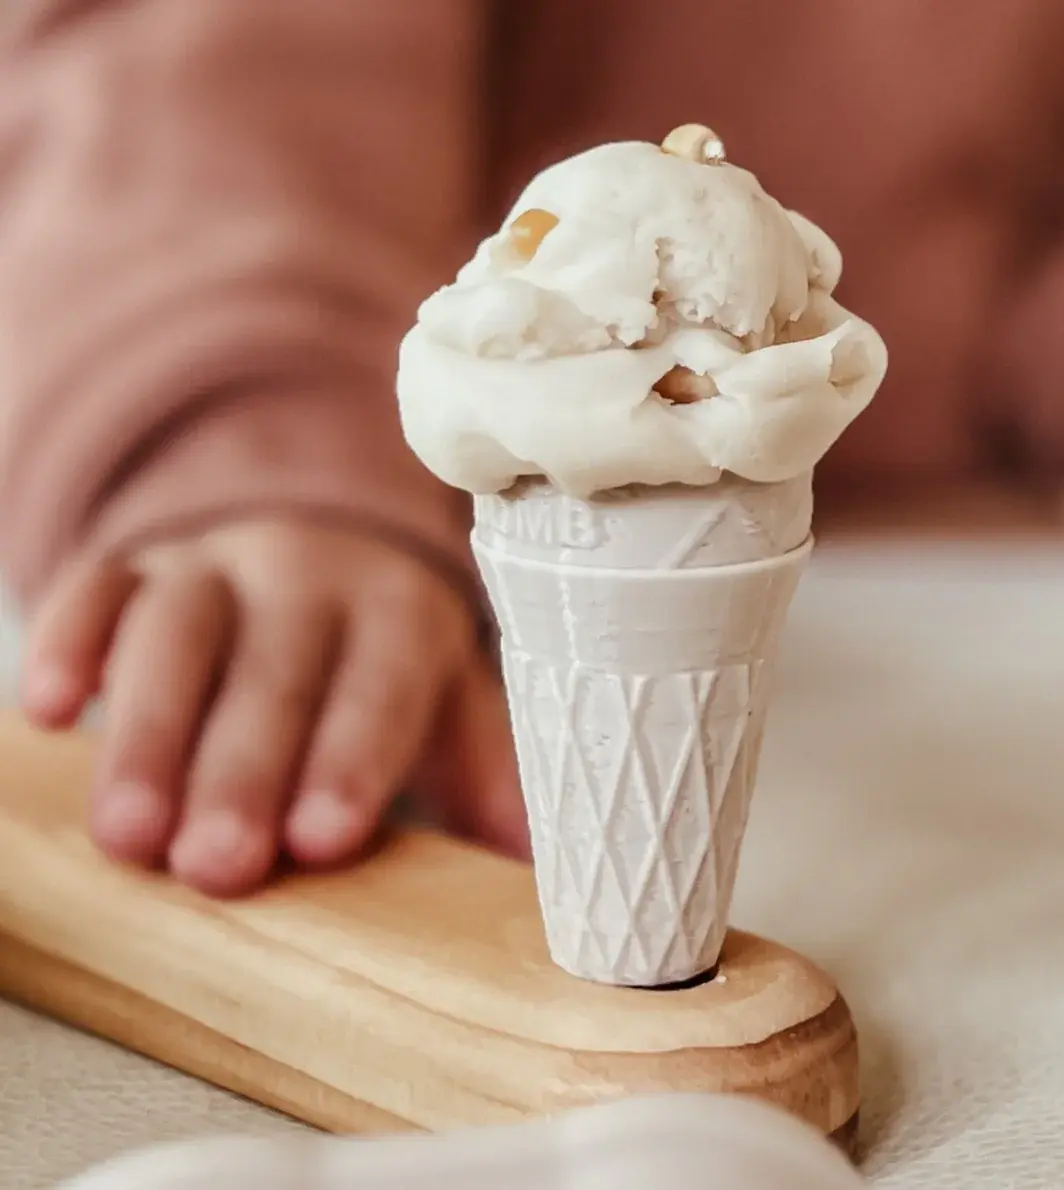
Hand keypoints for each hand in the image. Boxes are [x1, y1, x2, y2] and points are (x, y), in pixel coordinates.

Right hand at [18, 517, 527, 895]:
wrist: (316, 544)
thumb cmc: (385, 655)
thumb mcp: (448, 700)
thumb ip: (488, 774)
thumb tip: (553, 879)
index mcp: (401, 611)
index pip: (381, 684)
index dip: (353, 758)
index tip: (321, 840)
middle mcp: (311, 573)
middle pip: (275, 671)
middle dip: (243, 770)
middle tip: (218, 866)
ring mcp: (218, 563)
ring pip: (177, 635)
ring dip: (149, 733)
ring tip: (130, 836)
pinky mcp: (138, 562)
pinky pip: (96, 586)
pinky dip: (69, 639)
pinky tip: (53, 708)